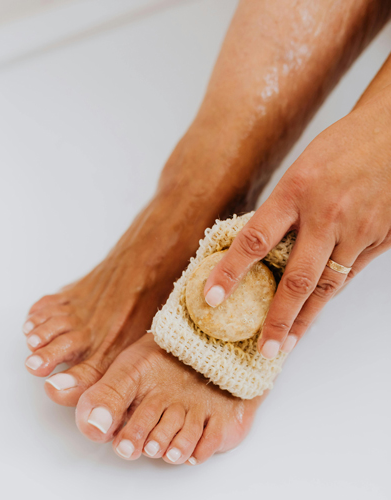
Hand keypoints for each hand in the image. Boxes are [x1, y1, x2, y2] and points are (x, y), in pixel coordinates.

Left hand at [204, 89, 390, 358]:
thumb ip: (283, 210)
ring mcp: (357, 229)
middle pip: (297, 279)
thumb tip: (261, 247)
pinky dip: (331, 294)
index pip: (254, 240)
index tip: (212, 298)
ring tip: (289, 343)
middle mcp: (325, 215)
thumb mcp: (301, 170)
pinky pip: (352, 274)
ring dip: (307, 318)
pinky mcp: (381, 238)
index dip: (230, 272)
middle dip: (279, 319)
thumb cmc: (342, 146)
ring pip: (328, 286)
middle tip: (266, 349)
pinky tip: (317, 309)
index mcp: (295, 192)